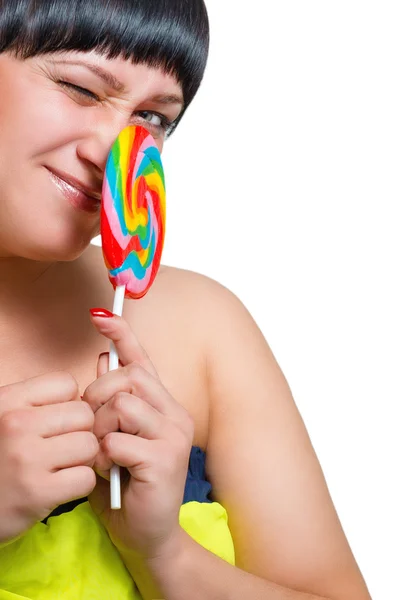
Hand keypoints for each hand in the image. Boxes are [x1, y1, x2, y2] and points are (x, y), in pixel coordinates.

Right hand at [0, 372, 97, 542]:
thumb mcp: (4, 416)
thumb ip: (38, 403)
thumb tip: (83, 399)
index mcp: (8, 400)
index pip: (67, 384)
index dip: (69, 402)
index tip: (56, 421)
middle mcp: (16, 425)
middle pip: (84, 415)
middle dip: (80, 431)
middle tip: (62, 447)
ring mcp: (27, 459)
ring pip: (90, 446)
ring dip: (82, 459)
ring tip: (62, 466)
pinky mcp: (37, 492)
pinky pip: (86, 478)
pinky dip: (79, 484)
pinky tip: (60, 486)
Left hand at [84, 311, 193, 560]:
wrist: (148, 534)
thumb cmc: (128, 484)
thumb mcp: (115, 437)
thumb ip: (111, 402)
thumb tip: (104, 360)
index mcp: (163, 405)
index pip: (143, 360)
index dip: (122, 335)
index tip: (101, 313)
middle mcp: (174, 414)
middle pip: (129, 376)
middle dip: (98, 395)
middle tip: (94, 426)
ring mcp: (173, 435)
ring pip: (123, 404)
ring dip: (101, 428)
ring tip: (103, 452)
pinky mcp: (165, 459)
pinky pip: (119, 440)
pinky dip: (105, 454)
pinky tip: (111, 471)